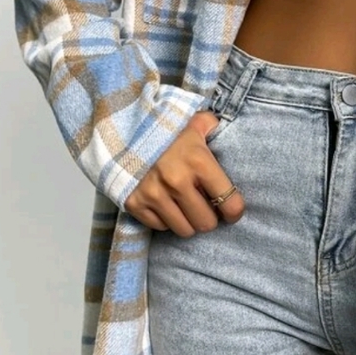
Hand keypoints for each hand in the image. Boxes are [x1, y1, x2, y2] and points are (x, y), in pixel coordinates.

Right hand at [123, 111, 245, 233]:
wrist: (121, 131)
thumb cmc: (167, 133)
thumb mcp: (194, 124)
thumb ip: (213, 126)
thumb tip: (224, 129)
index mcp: (198, 162)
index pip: (230, 203)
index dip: (234, 210)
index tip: (231, 209)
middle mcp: (177, 181)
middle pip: (206, 223)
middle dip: (209, 217)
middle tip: (205, 206)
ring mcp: (154, 194)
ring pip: (184, 230)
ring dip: (188, 221)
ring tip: (186, 206)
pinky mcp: (134, 204)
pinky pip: (160, 227)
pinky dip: (165, 219)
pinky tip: (166, 204)